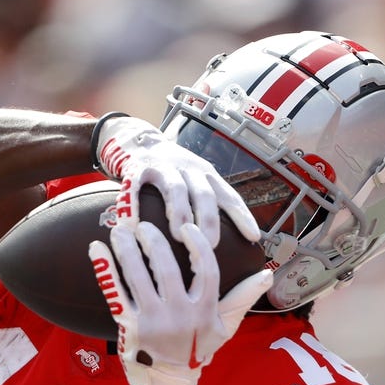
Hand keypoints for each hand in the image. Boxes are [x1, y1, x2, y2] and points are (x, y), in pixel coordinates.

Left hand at [89, 221, 272, 384]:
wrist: (168, 383)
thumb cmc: (197, 349)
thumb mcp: (224, 327)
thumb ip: (242, 298)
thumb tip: (266, 275)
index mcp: (205, 310)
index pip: (206, 269)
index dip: (197, 245)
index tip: (186, 227)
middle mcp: (180, 315)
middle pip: (168, 269)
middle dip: (154, 242)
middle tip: (144, 223)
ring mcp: (154, 322)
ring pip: (139, 277)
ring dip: (127, 249)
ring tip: (120, 228)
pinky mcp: (131, 327)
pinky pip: (116, 293)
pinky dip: (106, 269)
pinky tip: (96, 249)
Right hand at [91, 113, 260, 247]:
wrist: (140, 140)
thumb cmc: (173, 170)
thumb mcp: (197, 179)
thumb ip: (211, 203)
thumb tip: (233, 239)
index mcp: (206, 174)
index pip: (228, 196)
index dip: (242, 215)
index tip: (253, 237)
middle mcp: (188, 169)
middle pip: (204, 193)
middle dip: (209, 219)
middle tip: (211, 244)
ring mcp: (163, 168)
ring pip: (175, 189)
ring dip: (179, 211)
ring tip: (179, 236)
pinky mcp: (136, 168)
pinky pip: (134, 187)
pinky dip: (131, 206)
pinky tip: (130, 227)